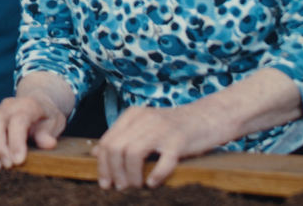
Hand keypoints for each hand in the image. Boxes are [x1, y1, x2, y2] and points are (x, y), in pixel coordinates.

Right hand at [0, 95, 66, 169]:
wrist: (36, 104)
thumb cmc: (46, 117)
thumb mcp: (55, 123)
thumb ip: (49, 133)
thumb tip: (48, 143)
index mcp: (27, 104)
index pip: (18, 120)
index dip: (16, 142)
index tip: (18, 161)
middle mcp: (8, 105)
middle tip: (7, 166)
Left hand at [92, 104, 217, 189]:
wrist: (206, 118)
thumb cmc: (173, 127)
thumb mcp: (143, 127)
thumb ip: (121, 137)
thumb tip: (95, 153)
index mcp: (132, 115)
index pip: (107, 141)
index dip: (103, 165)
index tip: (105, 183)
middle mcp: (144, 119)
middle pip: (116, 147)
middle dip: (114, 172)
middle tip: (119, 187)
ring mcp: (161, 129)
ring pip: (133, 153)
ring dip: (132, 175)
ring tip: (135, 186)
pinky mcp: (179, 140)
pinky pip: (163, 160)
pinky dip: (156, 175)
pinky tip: (153, 183)